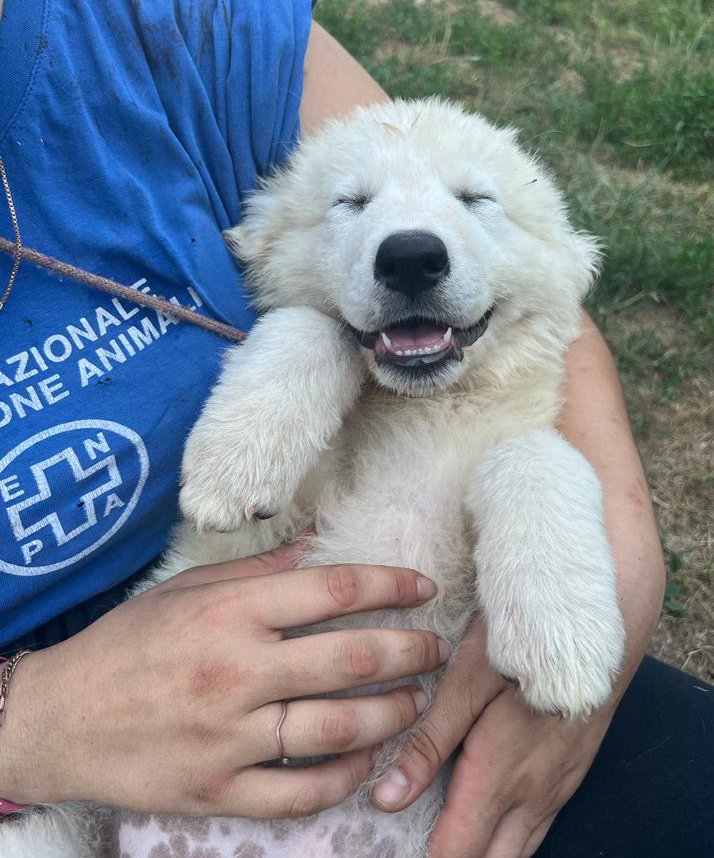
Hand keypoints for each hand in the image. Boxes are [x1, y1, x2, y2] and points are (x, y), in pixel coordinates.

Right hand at [0, 545, 447, 817]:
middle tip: (434, 648)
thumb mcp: (187, 590)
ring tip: (413, 702)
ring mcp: (228, 738)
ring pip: (337, 728)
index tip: (421, 586)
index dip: (388, 584)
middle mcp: (236, 672)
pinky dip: (344, 777)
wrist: (62, 718)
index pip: (331, 590)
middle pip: (350, 659)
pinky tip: (365, 760)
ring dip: (390, 714)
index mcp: (229, 613)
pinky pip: (300, 791)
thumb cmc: (128, 643)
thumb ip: (259, 571)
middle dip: (407, 651)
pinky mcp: (217, 791)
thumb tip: (318, 545)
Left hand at [372, 619, 611, 857]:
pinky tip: (496, 823)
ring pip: (520, 851)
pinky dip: (512, 840)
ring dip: (486, 855)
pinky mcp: (574, 774)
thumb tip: (388, 798)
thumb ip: (428, 744)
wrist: (593, 628)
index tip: (401, 852)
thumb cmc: (522, 645)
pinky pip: (541, 828)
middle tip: (424, 847)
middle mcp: (531, 796)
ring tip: (454, 843)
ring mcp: (558, 788)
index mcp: (497, 777)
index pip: (455, 853)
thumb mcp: (465, 684)